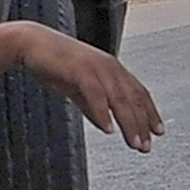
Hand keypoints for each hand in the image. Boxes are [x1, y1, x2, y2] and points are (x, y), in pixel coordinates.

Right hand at [13, 22, 164, 152]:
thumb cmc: (54, 62)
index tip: (157, 131)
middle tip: (147, 145)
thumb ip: (92, 106)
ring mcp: (96, 67)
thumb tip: (106, 124)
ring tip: (134, 142)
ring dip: (129, 123)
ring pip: (120, 98)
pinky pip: (96, 95)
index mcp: (111, 69)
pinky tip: (108, 128)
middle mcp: (109, 67)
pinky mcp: (80, 70)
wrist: (31, 43)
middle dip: (143, 124)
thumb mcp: (77, 88)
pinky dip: (103, 113)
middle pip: (133, 98)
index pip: (138, 93)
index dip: (150, 113)